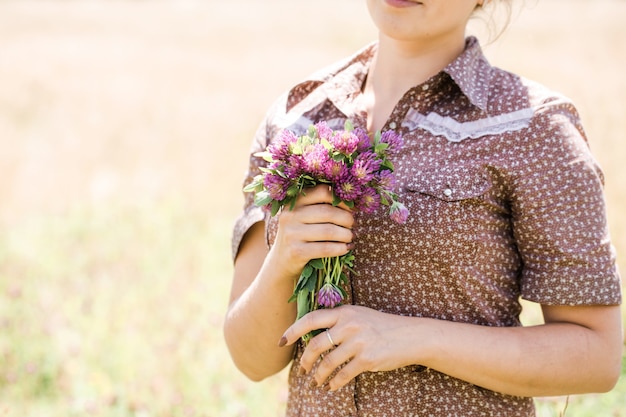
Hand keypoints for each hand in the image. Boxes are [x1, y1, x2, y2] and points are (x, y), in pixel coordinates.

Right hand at [268, 185, 354, 277]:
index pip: (322, 192)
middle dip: (346, 218)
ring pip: (328, 231)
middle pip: (327, 212)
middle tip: (353, 225)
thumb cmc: (300, 236)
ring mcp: (291, 233)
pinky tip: (346, 248)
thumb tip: (352, 204)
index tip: (350, 208)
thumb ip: (320, 206)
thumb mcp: (303, 217)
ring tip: (350, 237)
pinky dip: (340, 248)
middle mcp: (290, 215)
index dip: (341, 200)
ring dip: (346, 234)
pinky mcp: (296, 251)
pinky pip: (325, 248)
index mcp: (294, 202)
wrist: (281, 262)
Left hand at [279, 305, 425, 390]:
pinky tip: (331, 387)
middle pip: (316, 344)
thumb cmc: (380, 326)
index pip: (311, 319)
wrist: (410, 336)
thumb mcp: (359, 315)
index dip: (293, 330)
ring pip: (328, 363)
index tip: (282, 340)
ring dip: (318, 375)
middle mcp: (350, 325)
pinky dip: (334, 383)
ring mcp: (358, 342)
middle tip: (303, 368)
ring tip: (315, 381)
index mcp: (345, 312)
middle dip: (305, 359)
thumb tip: (312, 335)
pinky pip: (343, 375)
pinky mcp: (367, 359)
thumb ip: (338, 321)